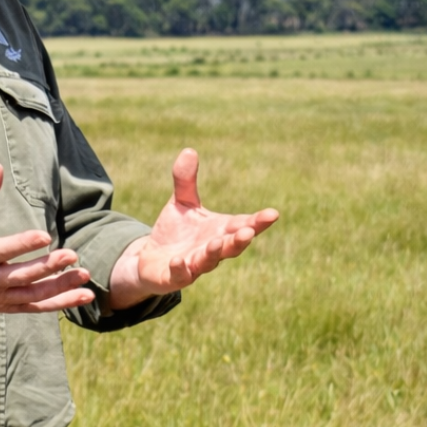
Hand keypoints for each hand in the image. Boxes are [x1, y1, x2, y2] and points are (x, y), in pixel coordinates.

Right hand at [0, 162, 94, 315]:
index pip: (2, 250)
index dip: (23, 244)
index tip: (45, 236)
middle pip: (21, 276)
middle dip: (48, 266)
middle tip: (72, 255)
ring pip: (33, 295)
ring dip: (60, 286)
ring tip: (83, 274)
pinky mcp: (7, 305)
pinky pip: (36, 307)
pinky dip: (59, 303)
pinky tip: (82, 295)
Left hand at [110, 148, 277, 306]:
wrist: (152, 260)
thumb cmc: (176, 231)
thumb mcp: (181, 203)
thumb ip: (185, 180)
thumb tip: (189, 150)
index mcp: (220, 230)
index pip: (243, 224)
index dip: (258, 221)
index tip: (273, 214)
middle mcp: (213, 249)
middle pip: (231, 246)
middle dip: (239, 240)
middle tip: (248, 232)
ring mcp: (195, 265)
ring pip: (209, 261)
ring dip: (214, 253)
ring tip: (215, 243)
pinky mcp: (174, 276)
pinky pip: (180, 275)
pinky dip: (180, 268)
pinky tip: (178, 261)